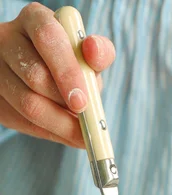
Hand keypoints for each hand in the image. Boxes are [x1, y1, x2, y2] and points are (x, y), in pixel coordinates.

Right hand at [0, 2, 114, 146]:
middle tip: (86, 123)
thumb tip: (93, 49)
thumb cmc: (70, 63)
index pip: (48, 38)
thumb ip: (99, 53)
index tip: (82, 101)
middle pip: (35, 75)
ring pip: (26, 103)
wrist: (48, 77)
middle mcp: (9, 39)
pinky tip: (66, 134)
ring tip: (81, 134)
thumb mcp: (87, 55)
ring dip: (59, 124)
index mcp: (34, 20)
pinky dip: (49, 133)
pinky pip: (22, 121)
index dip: (66, 71)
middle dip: (64, 105)